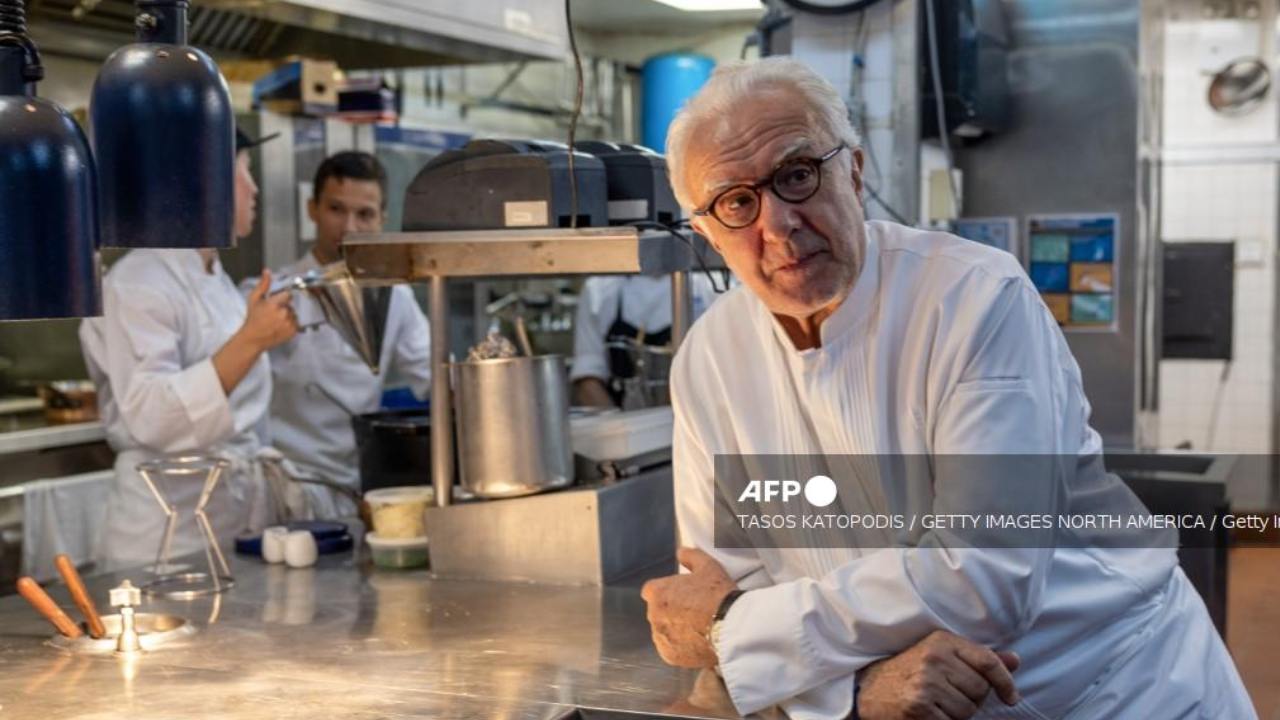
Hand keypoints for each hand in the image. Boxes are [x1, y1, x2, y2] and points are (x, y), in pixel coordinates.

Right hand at [239, 270, 297, 350]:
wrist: (254, 338)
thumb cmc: (253, 317)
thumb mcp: (254, 299)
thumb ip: (263, 285)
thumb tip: (268, 270)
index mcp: (275, 304)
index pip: (288, 295)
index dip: (282, 298)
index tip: (276, 302)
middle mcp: (284, 314)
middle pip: (290, 306)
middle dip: (283, 308)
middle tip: (272, 314)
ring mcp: (289, 324)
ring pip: (293, 315)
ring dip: (287, 316)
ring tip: (275, 322)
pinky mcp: (293, 332)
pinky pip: (296, 324)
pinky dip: (290, 325)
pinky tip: (279, 327)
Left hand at [640, 547, 736, 668]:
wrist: (730, 626)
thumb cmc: (718, 594)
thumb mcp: (707, 566)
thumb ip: (690, 556)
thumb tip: (681, 552)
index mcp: (657, 593)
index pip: (651, 591)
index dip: (667, 593)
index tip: (681, 596)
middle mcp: (653, 615)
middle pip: (658, 612)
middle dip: (671, 612)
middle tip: (694, 612)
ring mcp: (660, 637)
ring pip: (663, 632)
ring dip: (674, 630)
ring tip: (698, 628)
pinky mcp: (669, 656)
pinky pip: (671, 650)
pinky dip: (680, 647)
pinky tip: (697, 641)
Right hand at [857, 630, 1020, 719]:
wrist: (868, 687)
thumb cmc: (909, 671)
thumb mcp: (941, 654)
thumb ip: (977, 658)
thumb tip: (1015, 660)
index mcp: (942, 641)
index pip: (988, 661)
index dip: (1006, 681)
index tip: (1011, 697)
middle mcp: (934, 658)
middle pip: (980, 689)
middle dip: (972, 698)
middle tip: (950, 695)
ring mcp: (925, 683)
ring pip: (968, 710)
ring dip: (958, 714)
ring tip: (938, 704)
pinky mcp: (918, 707)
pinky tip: (930, 713)